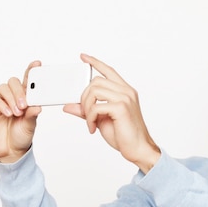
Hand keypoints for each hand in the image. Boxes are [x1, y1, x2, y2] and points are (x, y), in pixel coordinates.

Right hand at [0, 61, 42, 162]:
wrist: (11, 149)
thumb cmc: (22, 135)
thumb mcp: (31, 126)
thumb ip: (33, 115)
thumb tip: (38, 106)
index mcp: (26, 99)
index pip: (28, 81)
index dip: (31, 71)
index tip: (37, 64)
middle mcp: (13, 97)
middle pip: (13, 82)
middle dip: (19, 91)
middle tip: (23, 105)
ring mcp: (2, 101)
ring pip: (3, 88)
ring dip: (11, 99)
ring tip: (17, 113)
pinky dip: (2, 105)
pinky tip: (8, 113)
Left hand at [63, 54, 160, 172]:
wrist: (139, 149)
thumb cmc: (124, 136)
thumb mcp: (102, 120)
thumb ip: (87, 110)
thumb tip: (68, 106)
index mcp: (125, 91)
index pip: (108, 70)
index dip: (95, 62)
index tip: (83, 57)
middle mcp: (126, 91)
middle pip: (95, 81)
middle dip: (84, 97)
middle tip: (85, 114)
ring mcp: (125, 98)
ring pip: (94, 91)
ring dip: (86, 107)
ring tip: (90, 121)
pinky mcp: (121, 107)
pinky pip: (96, 106)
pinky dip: (90, 118)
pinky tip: (93, 128)